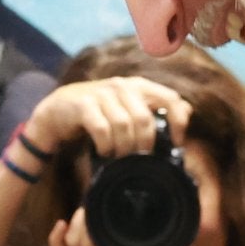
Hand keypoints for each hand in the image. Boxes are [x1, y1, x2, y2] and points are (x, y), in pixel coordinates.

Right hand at [25, 73, 187, 167]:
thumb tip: (186, 116)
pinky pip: (102, 128)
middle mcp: (122, 86)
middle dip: (144, 145)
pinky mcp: (82, 104)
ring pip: (124, 125)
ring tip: (119, 158)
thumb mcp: (129, 110)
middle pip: (145, 119)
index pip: (171, 98)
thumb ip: (155, 113)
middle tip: (139, 159)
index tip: (176, 143)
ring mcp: (101, 93)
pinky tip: (104, 151)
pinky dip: (106, 145)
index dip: (178, 122)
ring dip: (123, 148)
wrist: (58, 111)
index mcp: (139, 86)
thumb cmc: (99, 114)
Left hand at [44, 207, 192, 245]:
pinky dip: (57, 239)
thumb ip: (174, 226)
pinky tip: (62, 223)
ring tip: (88, 214)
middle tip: (100, 207)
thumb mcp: (175, 245)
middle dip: (85, 220)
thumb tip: (176, 197)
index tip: (105, 207)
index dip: (90, 222)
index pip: (88, 242)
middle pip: (77, 241)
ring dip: (74, 228)